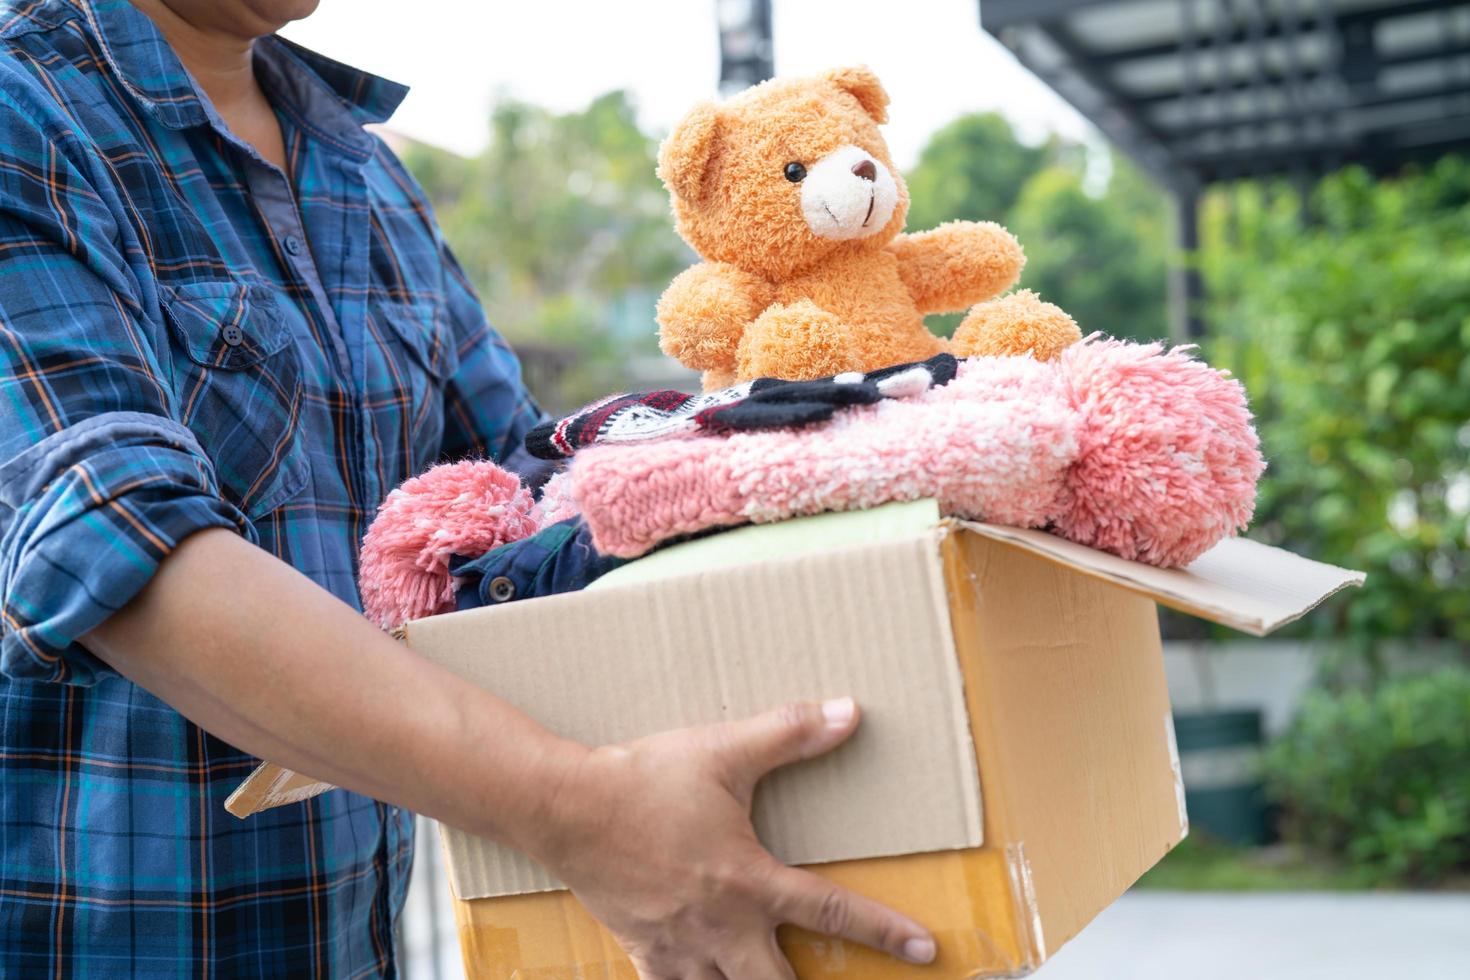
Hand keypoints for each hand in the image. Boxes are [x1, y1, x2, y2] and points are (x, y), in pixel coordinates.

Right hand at [525, 698, 936, 978]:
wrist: (567, 808)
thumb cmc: (646, 780)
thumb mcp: (725, 751)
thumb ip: (789, 734)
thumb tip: (849, 713)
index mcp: (749, 883)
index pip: (832, 912)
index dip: (886, 933)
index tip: (929, 951)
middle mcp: (722, 928)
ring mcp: (680, 948)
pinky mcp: (644, 952)